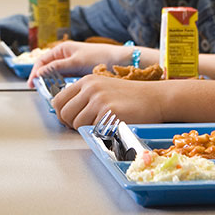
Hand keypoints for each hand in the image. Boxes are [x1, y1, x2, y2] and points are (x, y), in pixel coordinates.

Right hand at [26, 41, 128, 84]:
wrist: (118, 61)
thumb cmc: (99, 57)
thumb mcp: (76, 62)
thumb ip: (57, 67)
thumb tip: (40, 72)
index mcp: (62, 49)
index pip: (42, 61)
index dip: (35, 72)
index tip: (32, 84)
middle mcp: (64, 55)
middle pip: (47, 68)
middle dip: (42, 78)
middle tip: (39, 90)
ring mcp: (70, 64)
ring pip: (55, 74)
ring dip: (51, 82)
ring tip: (49, 92)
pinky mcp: (77, 72)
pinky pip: (64, 78)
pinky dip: (60, 84)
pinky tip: (60, 91)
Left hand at [51, 75, 167, 128]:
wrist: (156, 98)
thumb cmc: (130, 97)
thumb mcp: (103, 88)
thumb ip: (85, 97)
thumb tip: (65, 114)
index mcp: (86, 81)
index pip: (58, 100)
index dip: (62, 114)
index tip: (71, 121)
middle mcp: (90, 88)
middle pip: (64, 113)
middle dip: (70, 125)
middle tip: (84, 128)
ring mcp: (99, 99)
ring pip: (76, 123)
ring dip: (85, 130)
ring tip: (100, 127)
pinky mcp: (110, 112)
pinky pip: (93, 129)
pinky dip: (99, 133)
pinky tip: (110, 127)